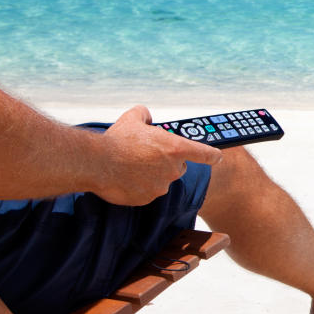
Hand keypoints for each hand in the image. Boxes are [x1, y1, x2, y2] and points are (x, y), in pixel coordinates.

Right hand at [91, 105, 222, 205]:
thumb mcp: (133, 118)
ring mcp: (160, 186)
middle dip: (167, 162)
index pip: (206, 154)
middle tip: (148, 155)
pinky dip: (139, 187)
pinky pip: (147, 192)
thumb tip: (146, 115)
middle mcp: (173, 169)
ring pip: (162, 181)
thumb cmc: (117, 140)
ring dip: (152, 175)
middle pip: (179, 167)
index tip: (217, 156)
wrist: (96, 163)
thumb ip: (145, 114)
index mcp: (176, 149)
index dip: (213, 155)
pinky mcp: (146, 199)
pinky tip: (125, 178)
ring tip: (131, 166)